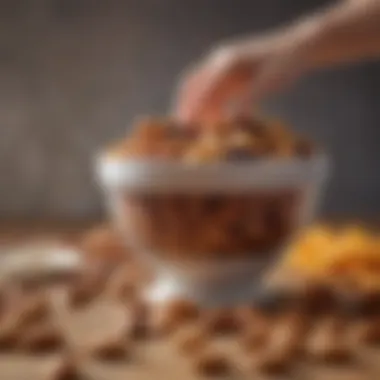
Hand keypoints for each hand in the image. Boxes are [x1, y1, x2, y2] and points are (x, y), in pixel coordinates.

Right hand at [174, 30, 312, 123]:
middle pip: (194, 85)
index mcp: (226, 63)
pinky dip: (211, 107)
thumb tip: (228, 119)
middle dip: (187, 106)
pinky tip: (214, 122)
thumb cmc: (282, 65)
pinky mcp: (232, 76)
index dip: (192, 106)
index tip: (185, 124)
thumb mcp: (266, 83)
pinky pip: (215, 93)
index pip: (201, 86)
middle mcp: (220, 64)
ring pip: (203, 90)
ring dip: (198, 109)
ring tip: (196, 129)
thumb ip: (246, 100)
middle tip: (183, 128)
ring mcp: (225, 69)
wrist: (296, 50)